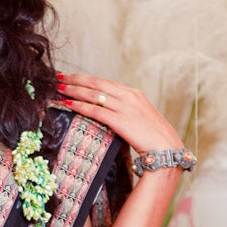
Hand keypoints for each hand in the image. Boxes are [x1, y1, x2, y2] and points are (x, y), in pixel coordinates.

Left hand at [55, 72, 183, 159]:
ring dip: (74, 90)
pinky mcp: (120, 120)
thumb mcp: (141, 118)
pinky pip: (95, 110)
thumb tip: (111, 113)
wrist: (167, 148)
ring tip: (59, 89)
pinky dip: (79, 106)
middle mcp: (129, 96)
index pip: (105, 82)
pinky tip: (68, 104)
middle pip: (96, 84)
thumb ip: (127, 111)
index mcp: (134, 93)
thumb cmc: (154, 138)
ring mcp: (124, 107)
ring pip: (93, 94)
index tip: (72, 78)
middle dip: (76, 80)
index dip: (87, 79)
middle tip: (59, 77)